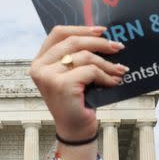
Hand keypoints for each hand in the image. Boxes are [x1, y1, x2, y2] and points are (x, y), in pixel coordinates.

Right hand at [29, 25, 126, 140]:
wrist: (75, 130)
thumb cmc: (76, 102)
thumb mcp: (73, 74)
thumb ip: (77, 56)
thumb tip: (102, 36)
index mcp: (40, 61)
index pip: (58, 33)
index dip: (81, 28)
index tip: (102, 31)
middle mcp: (39, 67)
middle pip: (73, 41)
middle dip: (99, 43)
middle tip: (117, 47)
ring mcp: (48, 77)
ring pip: (84, 56)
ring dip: (106, 63)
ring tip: (119, 70)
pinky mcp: (62, 85)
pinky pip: (91, 71)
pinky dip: (106, 76)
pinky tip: (113, 82)